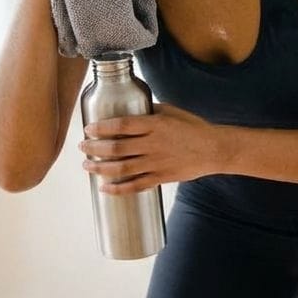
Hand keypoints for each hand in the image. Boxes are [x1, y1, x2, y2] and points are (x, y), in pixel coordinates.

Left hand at [78, 103, 222, 194]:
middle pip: (116, 148)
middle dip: (94, 148)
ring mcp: (156, 163)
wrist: (214, 149)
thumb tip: (128, 108)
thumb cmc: (193, 127)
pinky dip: (118, 189)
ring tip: (87, 166)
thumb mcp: (171, 111)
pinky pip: (135, 185)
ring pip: (122, 168)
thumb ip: (149, 110)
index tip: (88, 129)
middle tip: (82, 147)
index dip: (101, 128)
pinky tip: (104, 188)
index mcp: (155, 125)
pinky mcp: (161, 178)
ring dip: (100, 168)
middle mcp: (153, 144)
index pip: (121, 126)